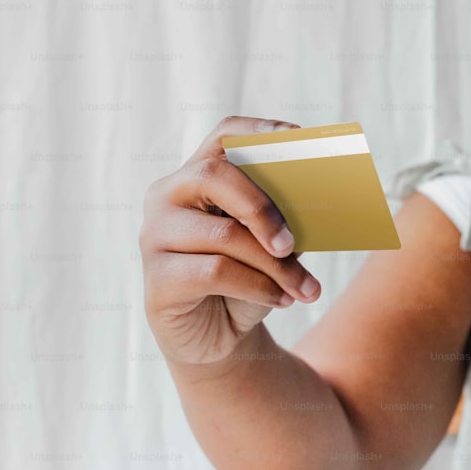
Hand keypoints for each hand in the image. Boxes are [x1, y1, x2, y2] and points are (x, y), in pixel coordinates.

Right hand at [139, 116, 321, 365]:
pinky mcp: (157, 279)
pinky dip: (259, 287)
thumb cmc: (246, 280)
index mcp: (198, 177)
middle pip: (215, 174)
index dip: (261, 131)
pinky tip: (282, 300)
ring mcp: (155, 235)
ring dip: (276, 265)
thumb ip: (282, 221)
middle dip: (263, 206)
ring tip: (305, 287)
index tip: (300, 137)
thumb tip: (315, 208)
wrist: (217, 338)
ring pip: (224, 235)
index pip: (224, 136)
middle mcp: (168, 196)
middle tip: (293, 241)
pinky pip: (215, 272)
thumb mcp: (269, 246)